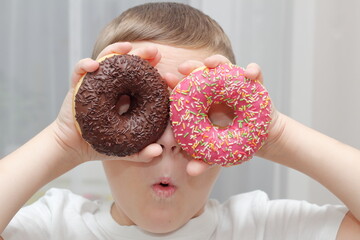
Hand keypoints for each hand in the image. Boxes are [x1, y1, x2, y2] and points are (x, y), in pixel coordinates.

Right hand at [53, 42, 162, 163]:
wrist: (74, 147)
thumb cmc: (103, 145)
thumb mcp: (125, 150)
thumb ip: (141, 153)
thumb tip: (158, 152)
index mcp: (128, 97)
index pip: (144, 80)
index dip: (155, 75)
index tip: (167, 74)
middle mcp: (114, 86)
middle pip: (129, 65)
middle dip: (142, 55)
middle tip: (154, 51)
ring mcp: (96, 82)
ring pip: (107, 60)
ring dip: (116, 51)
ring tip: (127, 47)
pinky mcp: (78, 84)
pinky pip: (80, 70)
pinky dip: (85, 65)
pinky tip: (93, 65)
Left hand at [163, 55, 270, 175]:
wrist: (261, 138)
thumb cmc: (233, 142)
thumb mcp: (218, 152)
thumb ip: (205, 160)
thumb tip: (191, 172)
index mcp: (204, 103)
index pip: (188, 90)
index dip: (177, 84)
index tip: (166, 80)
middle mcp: (217, 90)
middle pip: (202, 74)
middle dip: (192, 67)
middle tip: (183, 67)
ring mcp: (235, 84)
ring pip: (225, 68)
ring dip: (218, 62)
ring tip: (211, 63)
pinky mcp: (255, 84)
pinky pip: (255, 74)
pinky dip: (253, 70)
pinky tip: (251, 73)